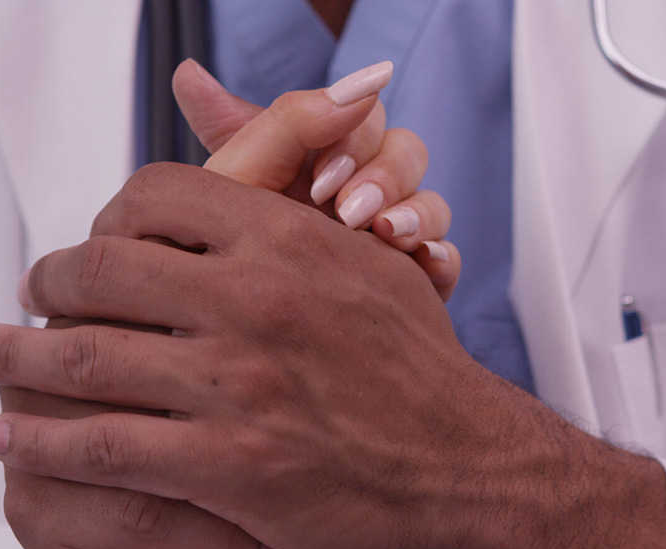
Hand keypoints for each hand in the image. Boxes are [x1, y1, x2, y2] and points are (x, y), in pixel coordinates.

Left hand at [0, 165, 497, 548]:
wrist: (460, 458)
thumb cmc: (411, 357)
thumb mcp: (370, 253)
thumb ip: (301, 202)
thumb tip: (260, 144)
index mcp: (285, 239)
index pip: (153, 196)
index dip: (104, 217)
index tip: (89, 247)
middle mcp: (254, 300)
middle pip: (99, 268)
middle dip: (45, 282)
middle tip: (26, 297)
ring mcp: (235, 385)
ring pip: (82, 356)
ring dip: (12, 355)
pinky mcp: (225, 464)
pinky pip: (101, 445)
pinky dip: (40, 439)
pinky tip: (9, 436)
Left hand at [174, 60, 459, 299]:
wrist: (237, 354)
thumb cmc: (220, 266)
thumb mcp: (234, 189)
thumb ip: (267, 127)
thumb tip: (245, 77)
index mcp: (316, 157)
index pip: (359, 114)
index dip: (350, 137)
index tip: (321, 179)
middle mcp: (356, 190)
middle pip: (405, 151)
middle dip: (386, 176)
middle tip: (351, 213)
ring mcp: (387, 237)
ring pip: (432, 202)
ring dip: (416, 214)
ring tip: (387, 238)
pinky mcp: (409, 282)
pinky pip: (446, 258)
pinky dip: (440, 259)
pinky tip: (425, 267)